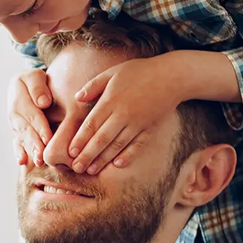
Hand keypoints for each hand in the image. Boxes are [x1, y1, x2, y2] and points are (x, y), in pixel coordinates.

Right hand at [7, 68, 53, 166]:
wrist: (25, 85)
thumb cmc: (35, 81)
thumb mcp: (35, 76)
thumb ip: (38, 87)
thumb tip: (43, 103)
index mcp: (18, 98)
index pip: (32, 114)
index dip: (40, 127)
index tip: (48, 139)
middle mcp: (14, 113)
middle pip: (25, 130)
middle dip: (34, 144)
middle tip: (42, 157)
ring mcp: (13, 124)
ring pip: (22, 138)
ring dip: (29, 151)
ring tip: (38, 161)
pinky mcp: (15, 132)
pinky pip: (15, 143)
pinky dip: (18, 152)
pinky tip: (22, 161)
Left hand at [68, 54, 184, 174]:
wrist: (172, 76)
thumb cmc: (140, 71)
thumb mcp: (113, 73)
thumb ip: (93, 85)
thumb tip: (77, 98)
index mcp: (111, 100)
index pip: (91, 124)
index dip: (80, 139)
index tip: (70, 152)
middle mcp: (123, 114)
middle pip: (102, 138)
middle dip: (87, 155)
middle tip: (76, 168)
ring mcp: (138, 123)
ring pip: (117, 145)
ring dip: (103, 159)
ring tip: (91, 170)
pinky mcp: (150, 128)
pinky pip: (138, 145)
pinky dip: (128, 155)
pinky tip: (118, 165)